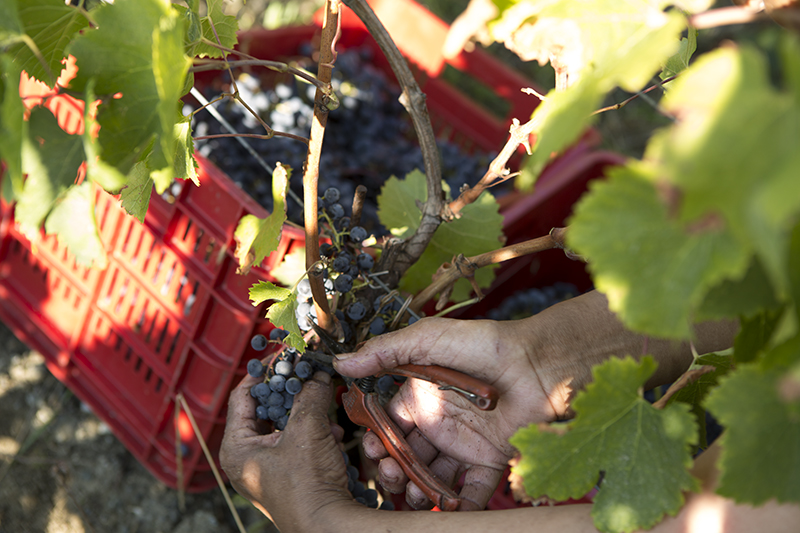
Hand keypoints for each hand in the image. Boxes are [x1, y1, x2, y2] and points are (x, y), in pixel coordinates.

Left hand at [220, 371, 351, 531]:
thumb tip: (317, 372)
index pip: (242, 395)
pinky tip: (332, 432)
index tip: (282, 356)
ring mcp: (266, 468)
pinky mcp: (287, 475)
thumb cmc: (306, 488)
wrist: (328, 526)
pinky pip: (296, 442)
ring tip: (323, 406)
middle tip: (306, 374)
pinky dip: (313, 432)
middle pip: (265, 409)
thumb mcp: (308, 430)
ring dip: (306, 413)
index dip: (263, 371)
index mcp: (236, 447)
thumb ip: (310, 395)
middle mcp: (246, 458)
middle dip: (291, 392)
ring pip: (284, 425)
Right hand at [333, 316, 569, 510]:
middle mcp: (439, 422)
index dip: (377, 440)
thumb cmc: (484, 344)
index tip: (372, 450)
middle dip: (392, 470)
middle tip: (390, 475)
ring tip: (412, 494)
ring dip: (417, 490)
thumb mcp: (428, 339)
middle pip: (405, 456)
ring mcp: (463, 444)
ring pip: (431, 477)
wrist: (538, 363)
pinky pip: (470, 491)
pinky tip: (447, 510)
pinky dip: (458, 507)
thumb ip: (384, 352)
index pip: (388, 424)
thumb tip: (342, 362)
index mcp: (420, 395)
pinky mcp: (489, 462)